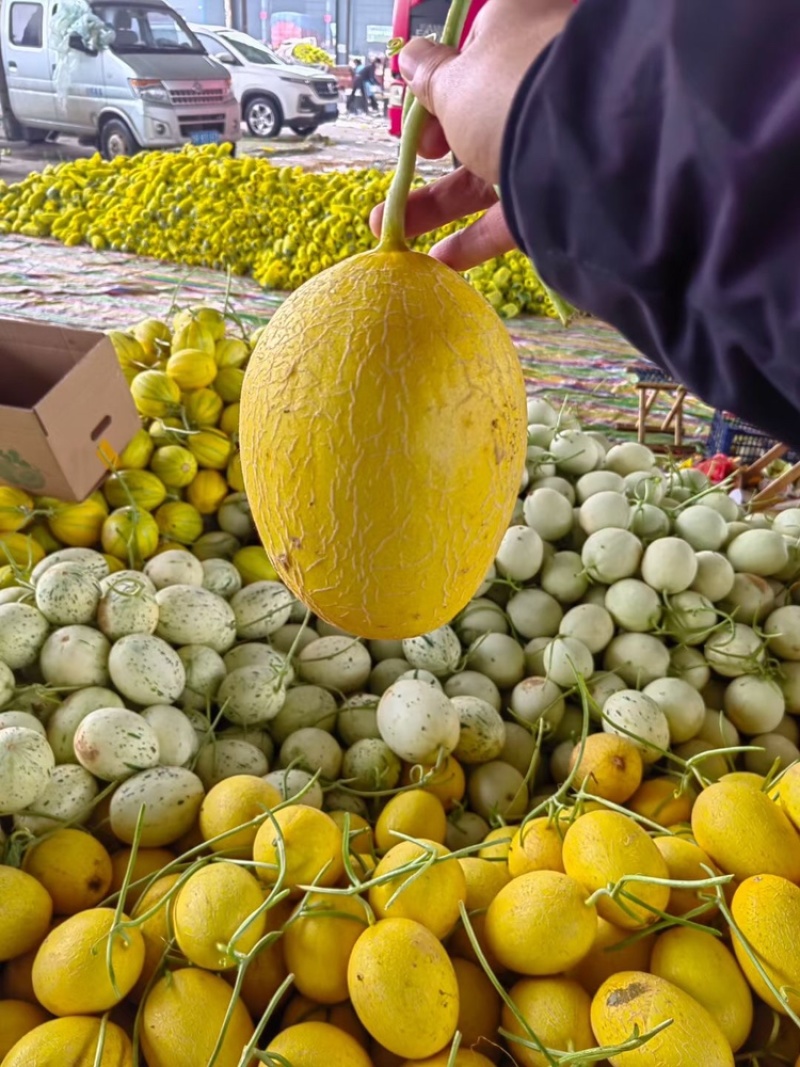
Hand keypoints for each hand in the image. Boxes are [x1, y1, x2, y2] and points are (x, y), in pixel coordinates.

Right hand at [370, 0, 571, 269]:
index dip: (446, 79)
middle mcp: (545, 82)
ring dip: (440, 201)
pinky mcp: (564, 194)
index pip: (481, 49)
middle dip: (440, 144)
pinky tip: (439, 260)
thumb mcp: (455, 83)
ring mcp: (558, 141)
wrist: (591, 151)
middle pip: (484, 115)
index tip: (422, 106)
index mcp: (525, 29)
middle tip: (420, 157)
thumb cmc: (512, 92)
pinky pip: (513, 214)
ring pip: (491, 169)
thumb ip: (431, 78)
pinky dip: (475, 238)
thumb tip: (411, 59)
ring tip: (392, 225)